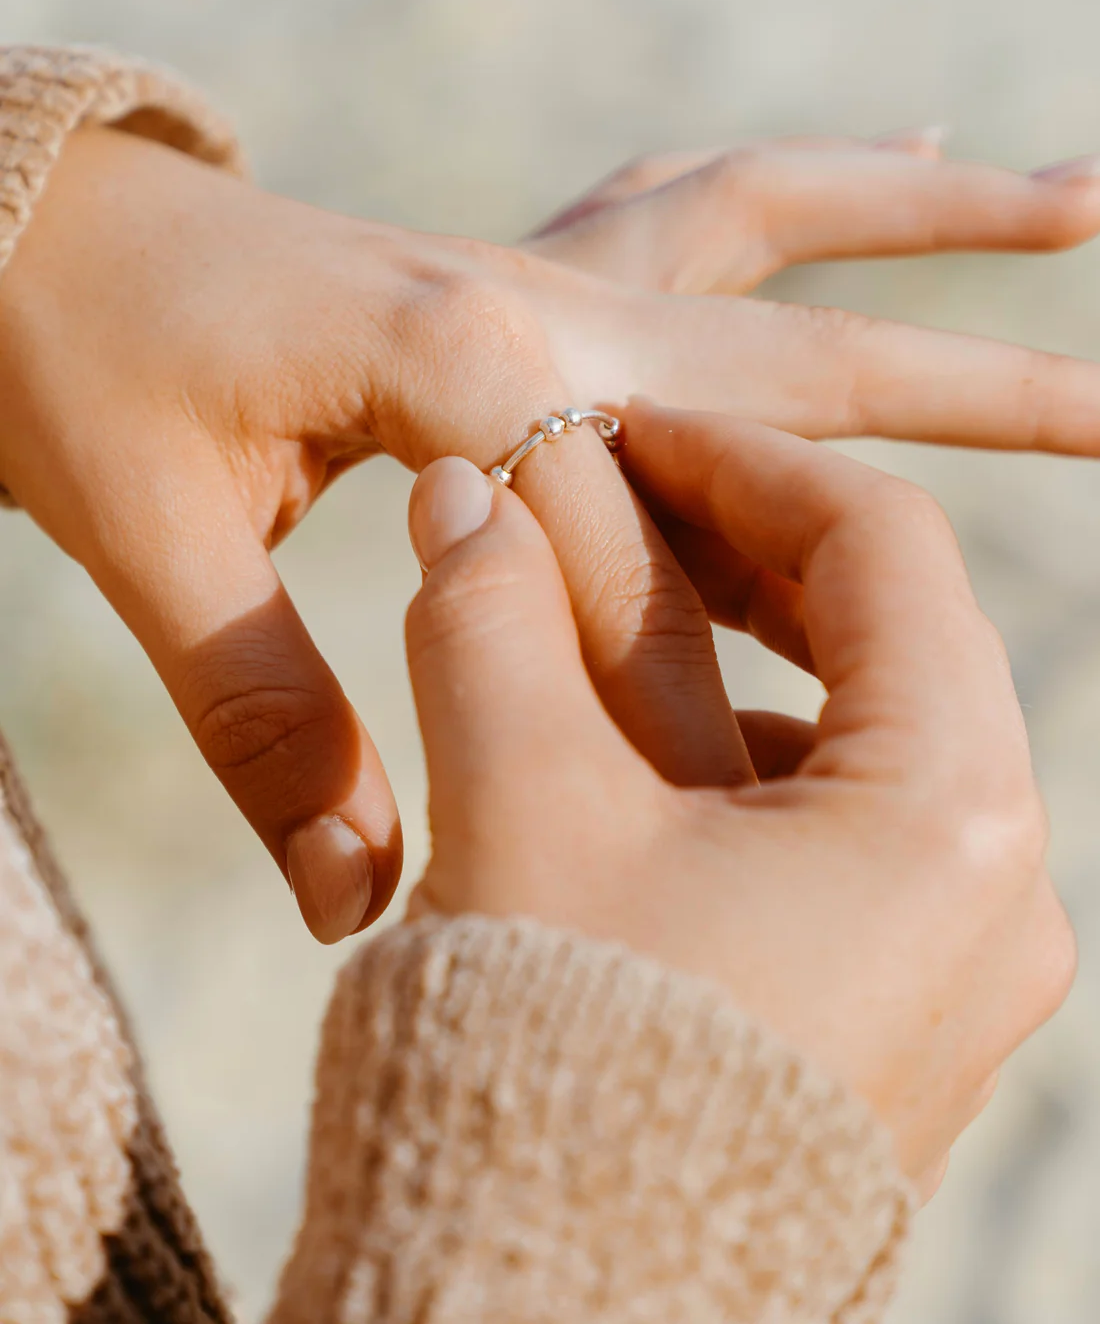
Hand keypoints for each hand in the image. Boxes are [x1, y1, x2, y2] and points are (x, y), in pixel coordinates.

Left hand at [1, 123, 1097, 941]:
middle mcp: (533, 283)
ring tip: (1061, 199)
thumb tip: (355, 903)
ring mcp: (531, 258)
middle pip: (798, 322)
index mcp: (467, 345)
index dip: (746, 600)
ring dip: (914, 218)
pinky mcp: (515, 264)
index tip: (828, 718)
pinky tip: (877, 163)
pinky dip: (795, 200)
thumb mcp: (147, 538)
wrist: (17, 227)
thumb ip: (268, 719)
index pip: (669, 484)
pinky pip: (687, 213)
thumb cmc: (67, 357)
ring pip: (764, 219)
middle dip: (973, 367)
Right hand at [402, 403, 1075, 1185]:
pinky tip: (628, 762)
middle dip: (740, 556)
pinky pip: (839, 836)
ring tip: (602, 623)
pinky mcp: (894, 1015)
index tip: (628, 431)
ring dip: (730, 663)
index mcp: (951, 820)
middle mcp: (996, 894)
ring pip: (861, 740)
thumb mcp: (517, 806)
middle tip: (615, 502)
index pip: (880, 550)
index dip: (744, 462)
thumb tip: (462, 490)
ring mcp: (956, 964)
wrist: (545, 1317)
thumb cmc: (551, 1062)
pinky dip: (738, 766)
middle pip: (889, 639)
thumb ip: (489, 617)